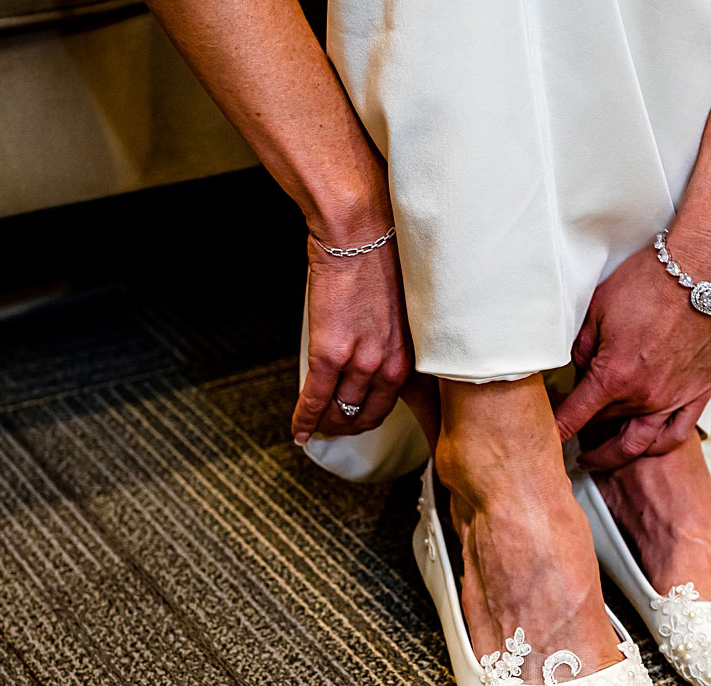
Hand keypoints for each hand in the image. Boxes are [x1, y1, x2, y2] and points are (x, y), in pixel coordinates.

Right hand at [294, 227, 410, 443]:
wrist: (358, 232)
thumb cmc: (378, 255)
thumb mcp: (398, 307)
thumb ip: (390, 335)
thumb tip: (374, 349)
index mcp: (410, 350)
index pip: (391, 400)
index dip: (371, 415)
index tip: (359, 420)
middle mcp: (391, 363)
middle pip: (367, 413)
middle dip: (348, 425)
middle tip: (334, 428)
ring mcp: (360, 362)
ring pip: (341, 411)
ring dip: (326, 424)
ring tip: (315, 427)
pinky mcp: (330, 354)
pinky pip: (315, 399)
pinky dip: (305, 419)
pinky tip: (299, 429)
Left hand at [554, 232, 710, 470]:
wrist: (705, 268)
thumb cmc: (655, 281)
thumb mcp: (598, 309)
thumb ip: (582, 346)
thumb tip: (576, 367)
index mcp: (614, 377)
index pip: (574, 418)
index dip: (557, 431)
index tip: (547, 439)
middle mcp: (645, 396)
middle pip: (604, 427)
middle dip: (584, 431)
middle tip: (573, 431)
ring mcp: (674, 398)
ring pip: (639, 443)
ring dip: (616, 455)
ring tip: (601, 456)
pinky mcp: (699, 393)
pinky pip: (677, 435)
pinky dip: (657, 446)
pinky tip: (645, 446)